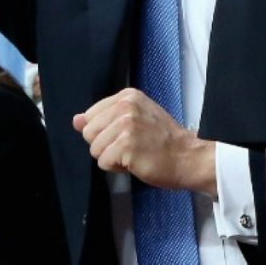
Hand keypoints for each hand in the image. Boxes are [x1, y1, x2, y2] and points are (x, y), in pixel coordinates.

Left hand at [73, 88, 215, 194]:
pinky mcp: (127, 146)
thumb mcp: (134, 120)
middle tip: (130, 147)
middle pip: (88, 132)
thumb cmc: (163, 141)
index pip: (91, 115)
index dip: (105, 132)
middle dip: (104, 145)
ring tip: (134, 155)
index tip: (127, 135)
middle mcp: (125, 106)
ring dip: (111, 158)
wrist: (189, 158)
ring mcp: (126, 125)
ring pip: (94, 148)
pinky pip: (103, 162)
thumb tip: (76, 121)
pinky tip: (135, 163)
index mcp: (127, 96)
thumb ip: (103, 118)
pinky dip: (116, 168)